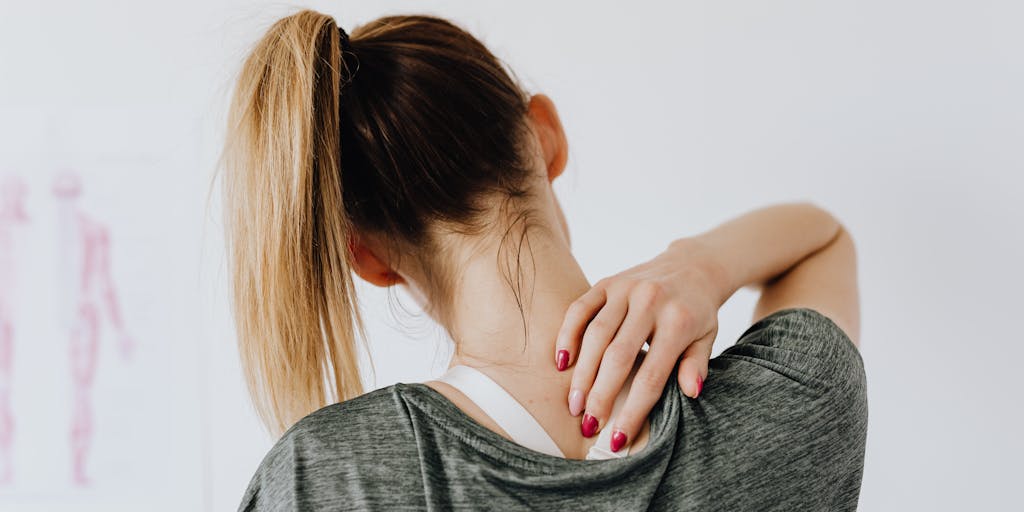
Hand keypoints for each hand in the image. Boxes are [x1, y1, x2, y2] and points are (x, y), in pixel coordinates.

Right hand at [554, 238, 726, 450]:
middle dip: (600, 396)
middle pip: (617, 357)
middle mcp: (650, 302)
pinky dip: (567, 335)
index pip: (651, 375)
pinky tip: (561, 362)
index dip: (633, 410)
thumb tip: (690, 393)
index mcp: (678, 322)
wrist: (692, 266)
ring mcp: (626, 289)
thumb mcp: (707, 338)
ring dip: (581, 373)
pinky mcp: (607, 282)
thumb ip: (696, 365)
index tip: (617, 438)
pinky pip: (580, 309)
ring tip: (574, 403)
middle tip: (588, 424)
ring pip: (595, 336)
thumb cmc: (698, 312)